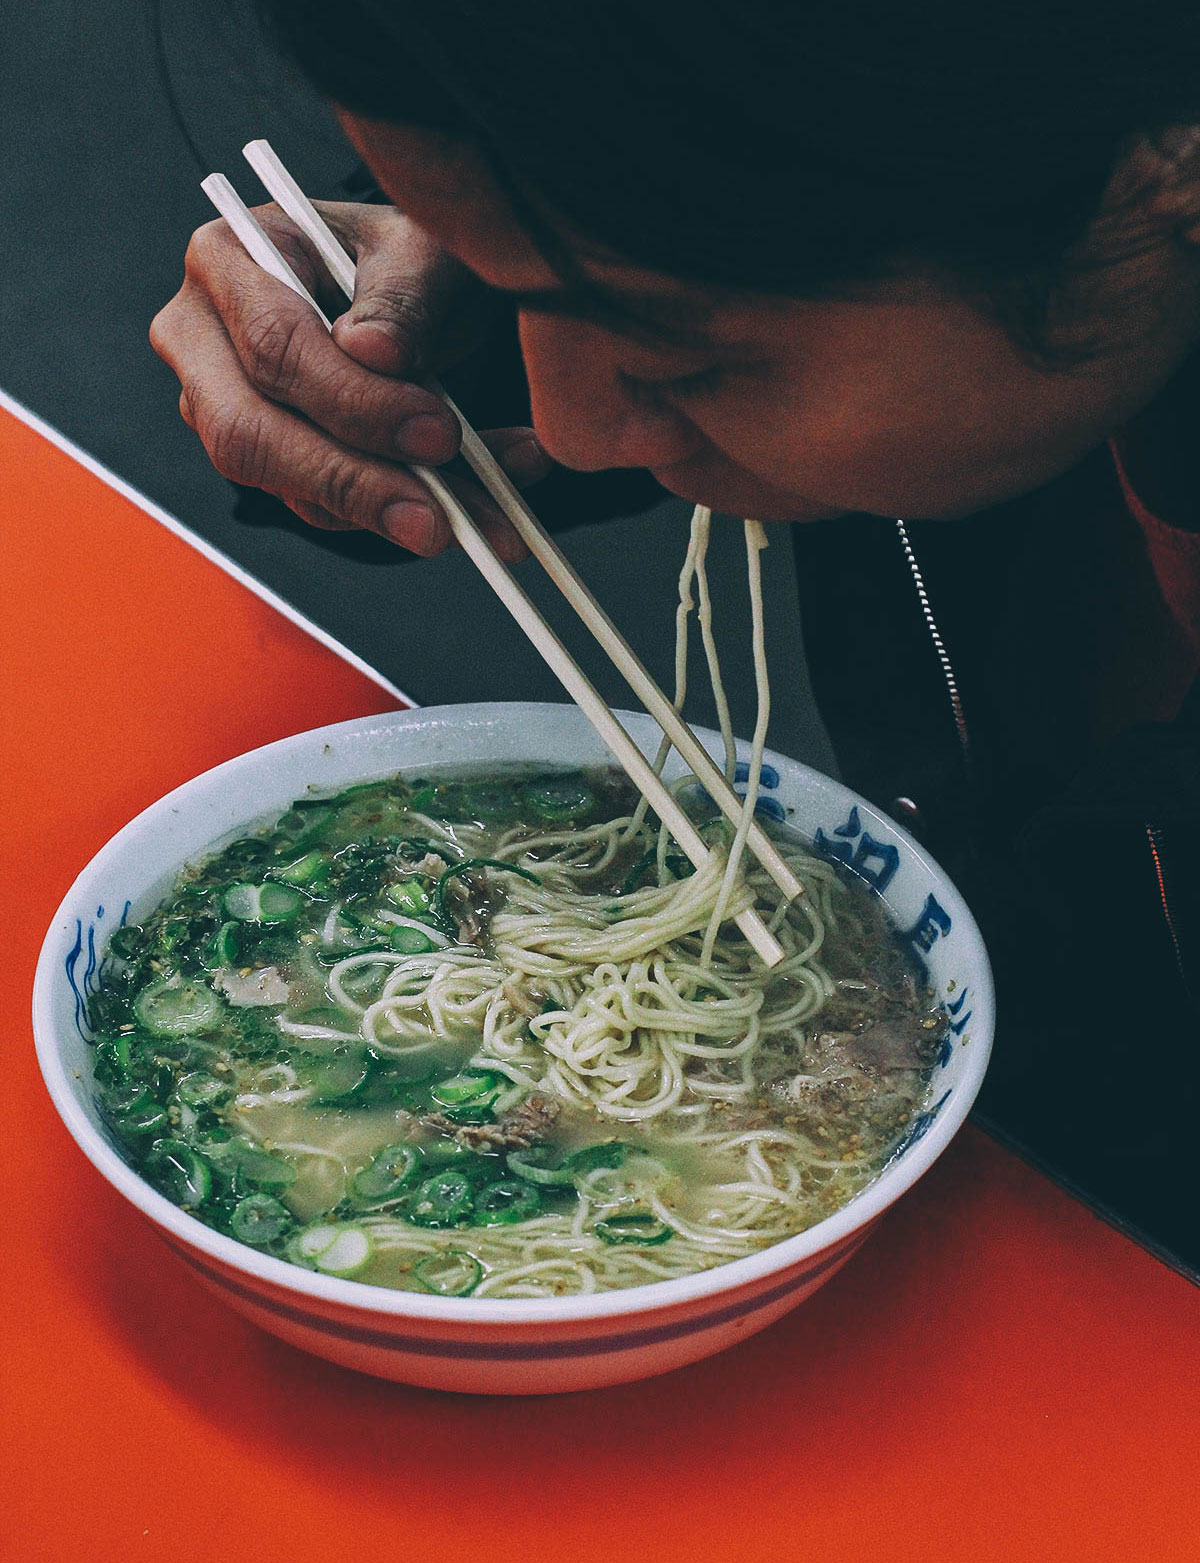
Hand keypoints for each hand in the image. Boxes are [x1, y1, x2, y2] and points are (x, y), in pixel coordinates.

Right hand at [150, 201, 548, 557]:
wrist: (414, 291)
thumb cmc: (407, 260)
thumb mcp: (424, 253)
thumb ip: (404, 298)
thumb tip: (373, 351)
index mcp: (230, 259)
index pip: (275, 346)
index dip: (355, 401)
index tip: (438, 433)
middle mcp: (205, 338)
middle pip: (251, 433)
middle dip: (356, 482)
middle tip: (442, 517)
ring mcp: (222, 405)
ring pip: (285, 486)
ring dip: (391, 512)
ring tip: (483, 520)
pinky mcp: (265, 459)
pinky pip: (322, 508)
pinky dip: (400, 513)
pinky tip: (473, 504)